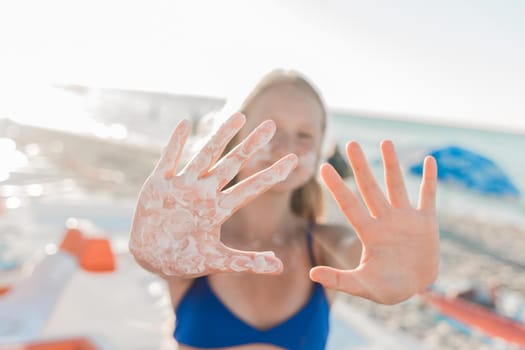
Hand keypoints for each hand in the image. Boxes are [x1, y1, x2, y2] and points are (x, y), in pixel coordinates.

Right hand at [129, 113, 297, 276]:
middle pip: (232, 164)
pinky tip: (184, 124)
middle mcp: (205, 192)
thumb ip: (247, 262)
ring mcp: (183, 186)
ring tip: (239, 115)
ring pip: (205, 155)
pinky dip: (174, 143)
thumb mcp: (218, 261)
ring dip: (221, 136)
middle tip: (271, 124)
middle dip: (251, 145)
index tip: (293, 160)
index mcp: (219, 209)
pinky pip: (168, 159)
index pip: (251, 189)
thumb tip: (280, 267)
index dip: (271, 174)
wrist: (152, 258)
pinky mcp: (159, 184)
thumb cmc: (186, 259)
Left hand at [310, 141, 437, 303]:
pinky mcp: (426, 222)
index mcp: (369, 232)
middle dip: (361, 166)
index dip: (337, 187)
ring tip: (385, 141)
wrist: (415, 288)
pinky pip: (428, 196)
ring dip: (392, 164)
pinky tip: (430, 160)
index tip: (323, 168)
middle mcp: (384, 219)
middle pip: (370, 188)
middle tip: (350, 143)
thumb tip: (311, 274)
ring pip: (396, 185)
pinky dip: (430, 179)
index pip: (349, 205)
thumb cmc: (387, 287)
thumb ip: (339, 280)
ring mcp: (405, 218)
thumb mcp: (363, 286)